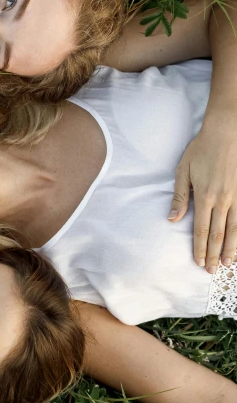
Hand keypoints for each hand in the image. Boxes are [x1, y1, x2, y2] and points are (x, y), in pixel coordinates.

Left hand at [169, 123, 236, 271]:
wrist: (227, 131)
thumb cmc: (202, 149)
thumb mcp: (183, 170)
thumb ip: (180, 196)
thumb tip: (173, 219)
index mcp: (204, 196)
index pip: (201, 229)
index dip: (200, 248)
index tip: (198, 262)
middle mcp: (222, 200)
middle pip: (218, 234)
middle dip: (214, 254)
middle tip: (212, 271)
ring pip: (235, 229)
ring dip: (231, 248)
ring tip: (228, 264)